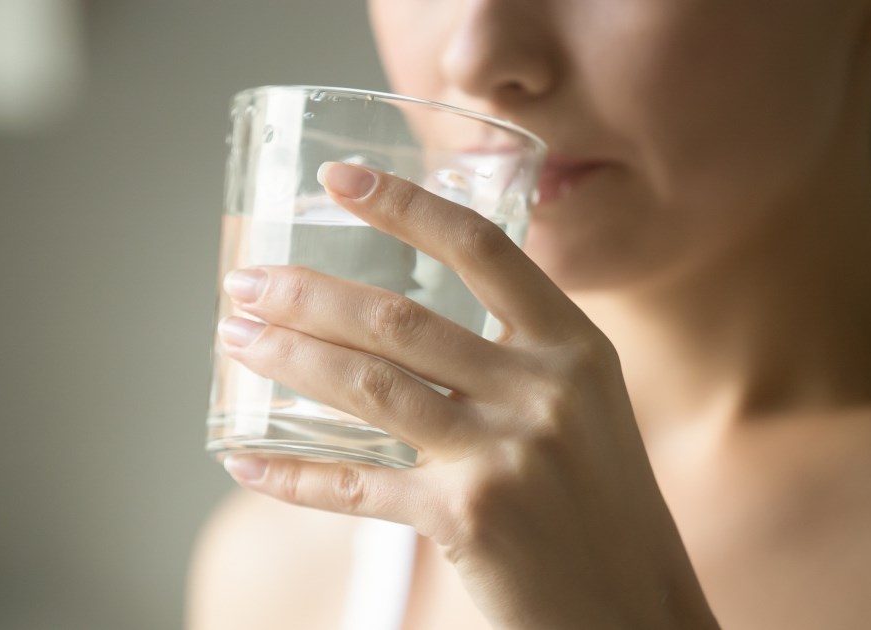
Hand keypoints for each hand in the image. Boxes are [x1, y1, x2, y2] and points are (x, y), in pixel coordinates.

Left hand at [217, 162, 717, 629]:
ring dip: (288, 357)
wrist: (634, 610)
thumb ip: (518, 357)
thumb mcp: (586, 407)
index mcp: (575, 346)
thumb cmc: (601, 505)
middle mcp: (544, 389)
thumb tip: (409, 323)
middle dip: (308, 293)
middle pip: (400, 318)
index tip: (337, 178)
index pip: (481, 247)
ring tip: (235, 339)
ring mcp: (506, 453)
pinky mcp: (468, 518)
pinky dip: (293, 473)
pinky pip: (357, 485)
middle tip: (247, 282)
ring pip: (370, 386)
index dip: (404, 204)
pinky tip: (246, 459)